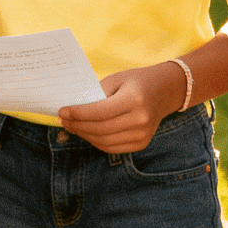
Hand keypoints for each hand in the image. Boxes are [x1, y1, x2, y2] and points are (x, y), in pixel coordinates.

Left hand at [58, 63, 184, 153]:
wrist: (165, 90)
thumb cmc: (136, 81)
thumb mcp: (116, 80)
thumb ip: (96, 94)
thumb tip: (73, 110)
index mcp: (134, 100)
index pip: (99, 112)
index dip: (78, 114)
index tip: (62, 112)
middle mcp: (141, 120)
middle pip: (100, 129)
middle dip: (78, 125)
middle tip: (63, 120)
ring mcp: (143, 134)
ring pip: (104, 141)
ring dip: (84, 135)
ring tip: (72, 126)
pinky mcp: (142, 143)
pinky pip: (113, 148)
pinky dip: (96, 142)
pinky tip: (86, 133)